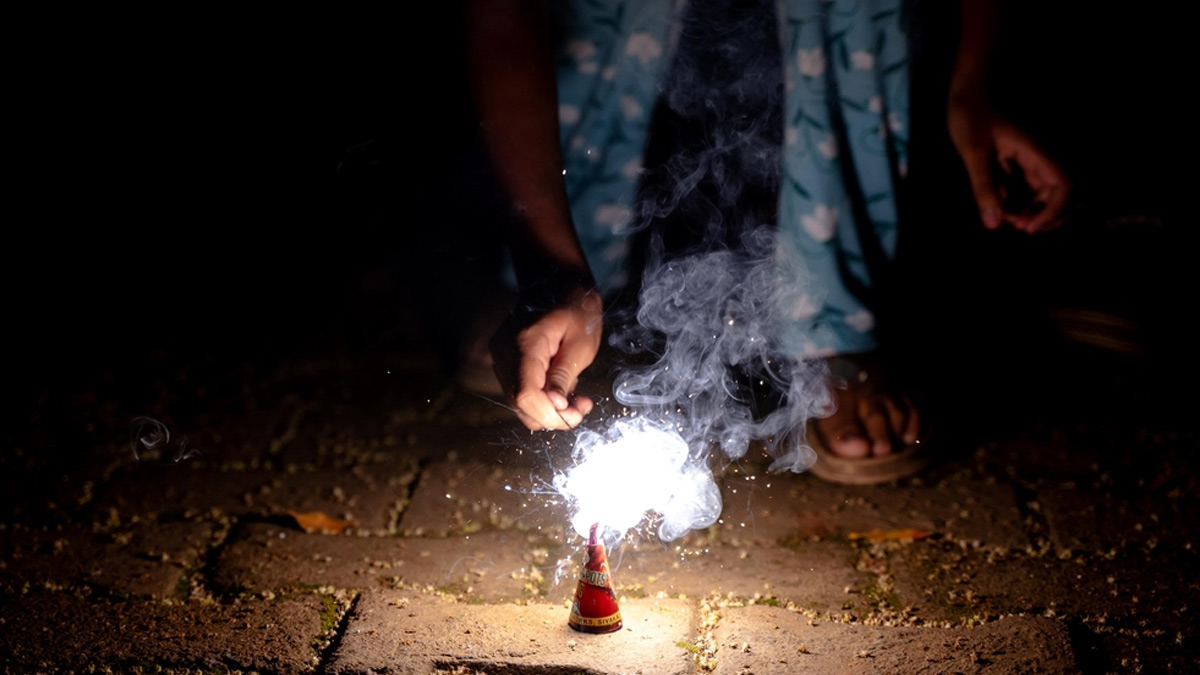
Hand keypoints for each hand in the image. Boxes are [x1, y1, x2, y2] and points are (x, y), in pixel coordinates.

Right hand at [490, 289, 602, 430]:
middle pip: (520, 404)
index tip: (577, 413)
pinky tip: (562, 389)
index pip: (526, 394)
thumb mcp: (581, 342)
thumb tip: (555, 408)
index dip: (550, 413)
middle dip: (553, 416)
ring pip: (519, 403)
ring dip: (550, 409)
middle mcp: (505, 352)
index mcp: (526, 343)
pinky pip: (520, 392)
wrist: (554, 283)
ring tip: (577, 397)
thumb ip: (564, 375)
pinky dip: (542, 399)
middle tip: (583, 407)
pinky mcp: (505, 363)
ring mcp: (501, 358)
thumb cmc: (575, 308)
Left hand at [948, 93, 1071, 233]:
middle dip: (1046, 216)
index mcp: (1035, 153)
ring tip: (1005, 219)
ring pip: (1039, 196)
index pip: (1063, 185)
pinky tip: (996, 207)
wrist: (963, 98)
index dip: (1054, 210)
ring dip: (1028, 212)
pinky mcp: (1013, 167)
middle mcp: (1036, 159)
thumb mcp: (973, 153)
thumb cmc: (970, 118)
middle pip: (1060, 194)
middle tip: (1022, 227)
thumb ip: (983, 187)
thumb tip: (993, 224)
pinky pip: (1021, 191)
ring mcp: (1025, 164)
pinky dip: (1014, 204)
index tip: (1030, 226)